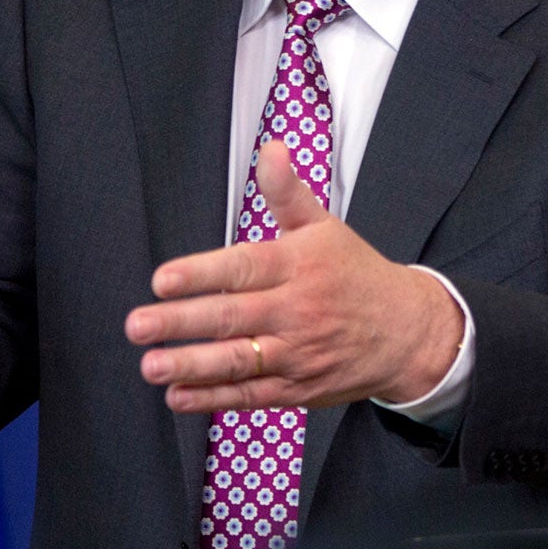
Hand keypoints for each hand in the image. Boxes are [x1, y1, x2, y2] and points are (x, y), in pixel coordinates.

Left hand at [123, 141, 462, 412]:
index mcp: (298, 266)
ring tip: (151, 366)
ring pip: (238, 361)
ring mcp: (297, 354)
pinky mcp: (298, 389)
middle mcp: (296, 311)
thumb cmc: (355, 275)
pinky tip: (177, 396)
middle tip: (138, 325)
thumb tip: (271, 149)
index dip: (201, 274)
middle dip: (181, 322)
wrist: (409, 333)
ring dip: (191, 365)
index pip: (243, 268)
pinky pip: (250, 395)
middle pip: (232, 317)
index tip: (162, 280)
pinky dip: (213, 399)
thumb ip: (288, 192)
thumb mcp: (325, 227)